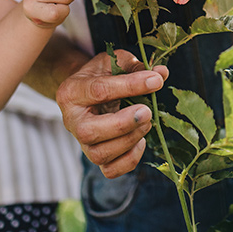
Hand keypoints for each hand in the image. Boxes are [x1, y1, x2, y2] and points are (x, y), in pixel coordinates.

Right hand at [56, 50, 167, 178]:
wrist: (88, 92)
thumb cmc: (102, 74)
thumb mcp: (114, 62)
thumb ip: (136, 66)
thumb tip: (161, 73)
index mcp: (71, 91)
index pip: (98, 91)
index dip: (130, 86)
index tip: (155, 81)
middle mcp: (71, 120)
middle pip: (90, 131)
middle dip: (123, 123)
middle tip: (147, 111)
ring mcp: (81, 142)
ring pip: (101, 153)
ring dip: (130, 140)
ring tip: (147, 122)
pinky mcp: (94, 157)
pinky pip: (110, 170)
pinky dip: (129, 159)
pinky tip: (140, 140)